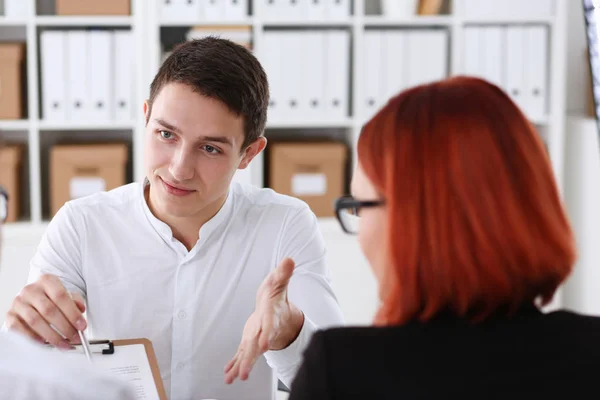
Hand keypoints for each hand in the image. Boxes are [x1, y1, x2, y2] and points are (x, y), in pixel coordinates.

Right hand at [5, 274, 86, 348]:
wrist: (33, 298)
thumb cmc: (52, 298)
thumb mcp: (66, 295)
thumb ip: (75, 301)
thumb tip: (81, 310)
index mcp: (47, 281)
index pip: (61, 296)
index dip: (72, 313)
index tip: (82, 326)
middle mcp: (31, 290)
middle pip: (49, 310)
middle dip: (65, 327)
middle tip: (75, 338)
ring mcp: (19, 302)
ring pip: (35, 321)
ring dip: (52, 336)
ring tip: (64, 344)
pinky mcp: (10, 315)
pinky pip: (20, 329)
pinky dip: (33, 337)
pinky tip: (44, 343)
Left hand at [224, 257, 303, 383]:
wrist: (279, 311)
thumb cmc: (276, 296)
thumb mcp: (279, 282)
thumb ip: (283, 273)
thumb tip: (289, 260)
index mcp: (271, 316)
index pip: (269, 326)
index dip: (267, 335)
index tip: (265, 346)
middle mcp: (264, 330)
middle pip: (257, 346)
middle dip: (250, 360)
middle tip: (244, 374)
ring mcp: (256, 337)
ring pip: (248, 354)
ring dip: (241, 367)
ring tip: (233, 379)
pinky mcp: (250, 341)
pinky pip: (242, 354)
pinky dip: (235, 364)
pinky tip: (228, 374)